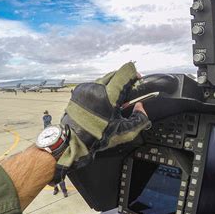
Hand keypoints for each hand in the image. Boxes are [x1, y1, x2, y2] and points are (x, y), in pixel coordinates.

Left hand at [55, 62, 150, 180]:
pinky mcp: (79, 91)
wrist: (73, 140)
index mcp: (108, 96)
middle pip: (114, 73)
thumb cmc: (96, 137)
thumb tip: (141, 108)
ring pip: (104, 78)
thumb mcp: (125, 132)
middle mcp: (96, 88)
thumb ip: (140, 119)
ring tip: (116, 97)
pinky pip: (94, 85)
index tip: (136, 77)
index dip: (133, 73)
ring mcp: (86, 88)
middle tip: (128, 88)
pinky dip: (101, 89)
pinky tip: (103, 100)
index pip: (124, 72)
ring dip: (112, 84)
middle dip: (124, 78)